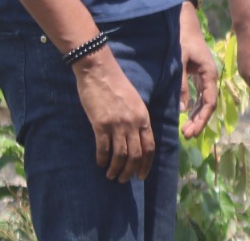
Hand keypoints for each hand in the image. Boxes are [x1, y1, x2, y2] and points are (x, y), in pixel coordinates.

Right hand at [73, 47, 154, 181]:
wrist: (99, 70)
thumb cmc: (116, 84)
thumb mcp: (134, 100)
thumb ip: (137, 118)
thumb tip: (135, 138)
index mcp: (143, 116)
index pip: (150, 147)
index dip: (146, 164)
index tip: (141, 175)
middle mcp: (133, 122)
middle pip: (136, 155)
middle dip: (130, 171)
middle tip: (123, 180)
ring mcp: (118, 124)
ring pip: (121, 155)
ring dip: (116, 169)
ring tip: (111, 176)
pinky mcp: (101, 124)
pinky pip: (104, 148)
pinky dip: (102, 159)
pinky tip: (99, 163)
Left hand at [179, 2, 219, 137]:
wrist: (185, 22)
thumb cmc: (184, 40)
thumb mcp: (180, 62)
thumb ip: (181, 84)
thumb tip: (182, 109)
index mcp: (209, 74)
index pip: (210, 102)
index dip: (201, 119)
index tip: (191, 131)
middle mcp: (210, 77)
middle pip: (208, 105)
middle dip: (199, 121)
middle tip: (186, 136)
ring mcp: (205, 76)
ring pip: (204, 101)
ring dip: (196, 115)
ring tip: (186, 130)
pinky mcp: (198, 74)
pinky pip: (199, 94)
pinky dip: (194, 106)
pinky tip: (186, 115)